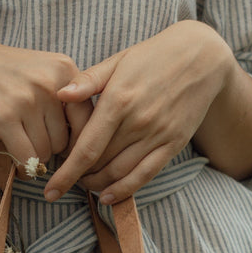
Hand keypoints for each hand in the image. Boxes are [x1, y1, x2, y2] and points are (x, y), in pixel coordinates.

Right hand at [0, 27, 92, 174]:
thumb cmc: (1, 72)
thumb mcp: (41, 71)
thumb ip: (67, 97)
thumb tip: (86, 143)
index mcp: (65, 69)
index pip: (89, 119)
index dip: (81, 142)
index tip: (71, 154)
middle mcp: (50, 83)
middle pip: (66, 140)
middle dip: (52, 150)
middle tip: (34, 144)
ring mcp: (27, 100)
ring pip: (45, 152)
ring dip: (34, 158)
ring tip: (22, 146)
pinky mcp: (4, 117)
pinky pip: (25, 157)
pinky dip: (23, 168)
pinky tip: (18, 165)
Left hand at [43, 21, 236, 202]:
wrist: (201, 56)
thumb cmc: (153, 56)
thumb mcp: (118, 61)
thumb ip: (88, 81)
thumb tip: (59, 95)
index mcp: (118, 100)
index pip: (86, 148)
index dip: (66, 174)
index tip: (50, 190)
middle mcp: (138, 122)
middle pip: (101, 164)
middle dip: (78, 177)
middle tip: (65, 178)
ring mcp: (158, 135)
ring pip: (121, 173)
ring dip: (98, 185)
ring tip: (84, 184)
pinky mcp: (174, 143)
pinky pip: (146, 174)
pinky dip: (125, 190)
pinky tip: (108, 196)